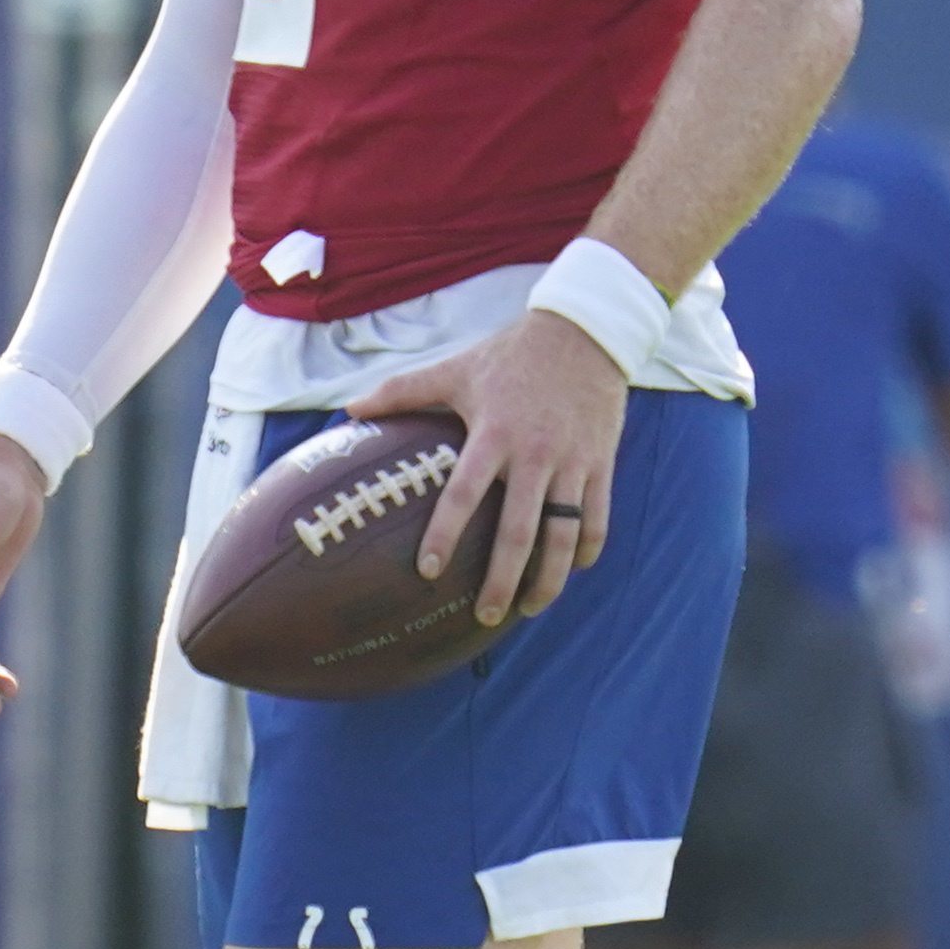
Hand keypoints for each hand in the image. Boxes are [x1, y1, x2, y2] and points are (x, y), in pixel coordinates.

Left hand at [354, 307, 626, 628]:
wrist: (585, 332)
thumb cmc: (509, 355)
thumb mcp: (455, 368)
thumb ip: (402, 391)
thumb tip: (348, 411)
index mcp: (494, 433)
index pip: (465, 493)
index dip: (445, 534)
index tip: (427, 570)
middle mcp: (535, 453)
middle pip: (519, 531)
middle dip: (502, 580)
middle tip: (482, 616)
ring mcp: (572, 462)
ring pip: (563, 535)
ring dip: (548, 579)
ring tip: (528, 609)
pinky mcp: (601, 463)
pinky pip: (595, 518)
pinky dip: (585, 549)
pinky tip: (571, 570)